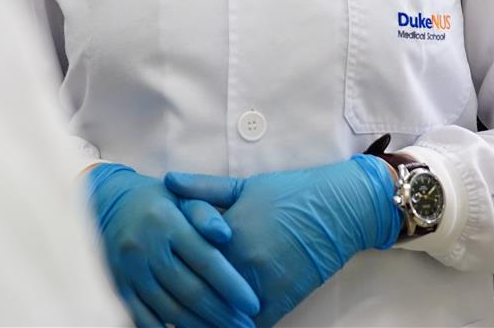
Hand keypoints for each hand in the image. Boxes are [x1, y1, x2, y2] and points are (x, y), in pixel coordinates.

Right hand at [85, 162, 261, 327]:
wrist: (107, 204)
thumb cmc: (159, 202)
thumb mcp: (182, 197)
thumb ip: (206, 214)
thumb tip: (226, 234)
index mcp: (166, 221)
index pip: (205, 259)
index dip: (231, 285)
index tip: (253, 304)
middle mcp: (145, 247)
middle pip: (190, 291)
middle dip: (222, 314)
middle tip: (247, 327)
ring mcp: (130, 271)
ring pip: (169, 310)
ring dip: (200, 327)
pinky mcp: (119, 287)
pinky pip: (143, 318)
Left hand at [164, 156, 400, 326]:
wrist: (341, 207)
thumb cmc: (293, 191)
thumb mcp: (245, 185)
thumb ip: (202, 188)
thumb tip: (166, 180)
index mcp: (229, 231)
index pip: (188, 260)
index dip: (169, 272)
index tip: (152, 280)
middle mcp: (243, 261)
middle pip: (201, 293)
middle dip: (182, 303)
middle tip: (164, 310)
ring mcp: (264, 283)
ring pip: (224, 315)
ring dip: (206, 320)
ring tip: (186, 324)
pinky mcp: (284, 299)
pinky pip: (253, 324)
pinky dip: (237, 327)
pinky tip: (225, 326)